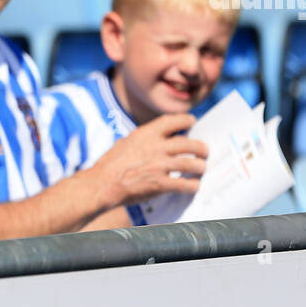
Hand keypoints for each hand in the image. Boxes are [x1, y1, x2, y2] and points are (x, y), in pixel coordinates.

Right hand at [90, 113, 207, 206]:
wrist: (100, 184)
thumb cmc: (109, 165)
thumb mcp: (125, 143)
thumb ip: (142, 140)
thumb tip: (154, 139)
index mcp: (145, 134)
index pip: (172, 121)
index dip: (186, 120)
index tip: (192, 121)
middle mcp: (155, 147)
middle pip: (188, 143)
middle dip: (201, 147)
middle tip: (205, 150)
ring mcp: (159, 165)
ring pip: (190, 163)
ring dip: (200, 167)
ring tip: (202, 168)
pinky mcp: (159, 184)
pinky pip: (183, 184)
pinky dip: (192, 185)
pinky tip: (194, 186)